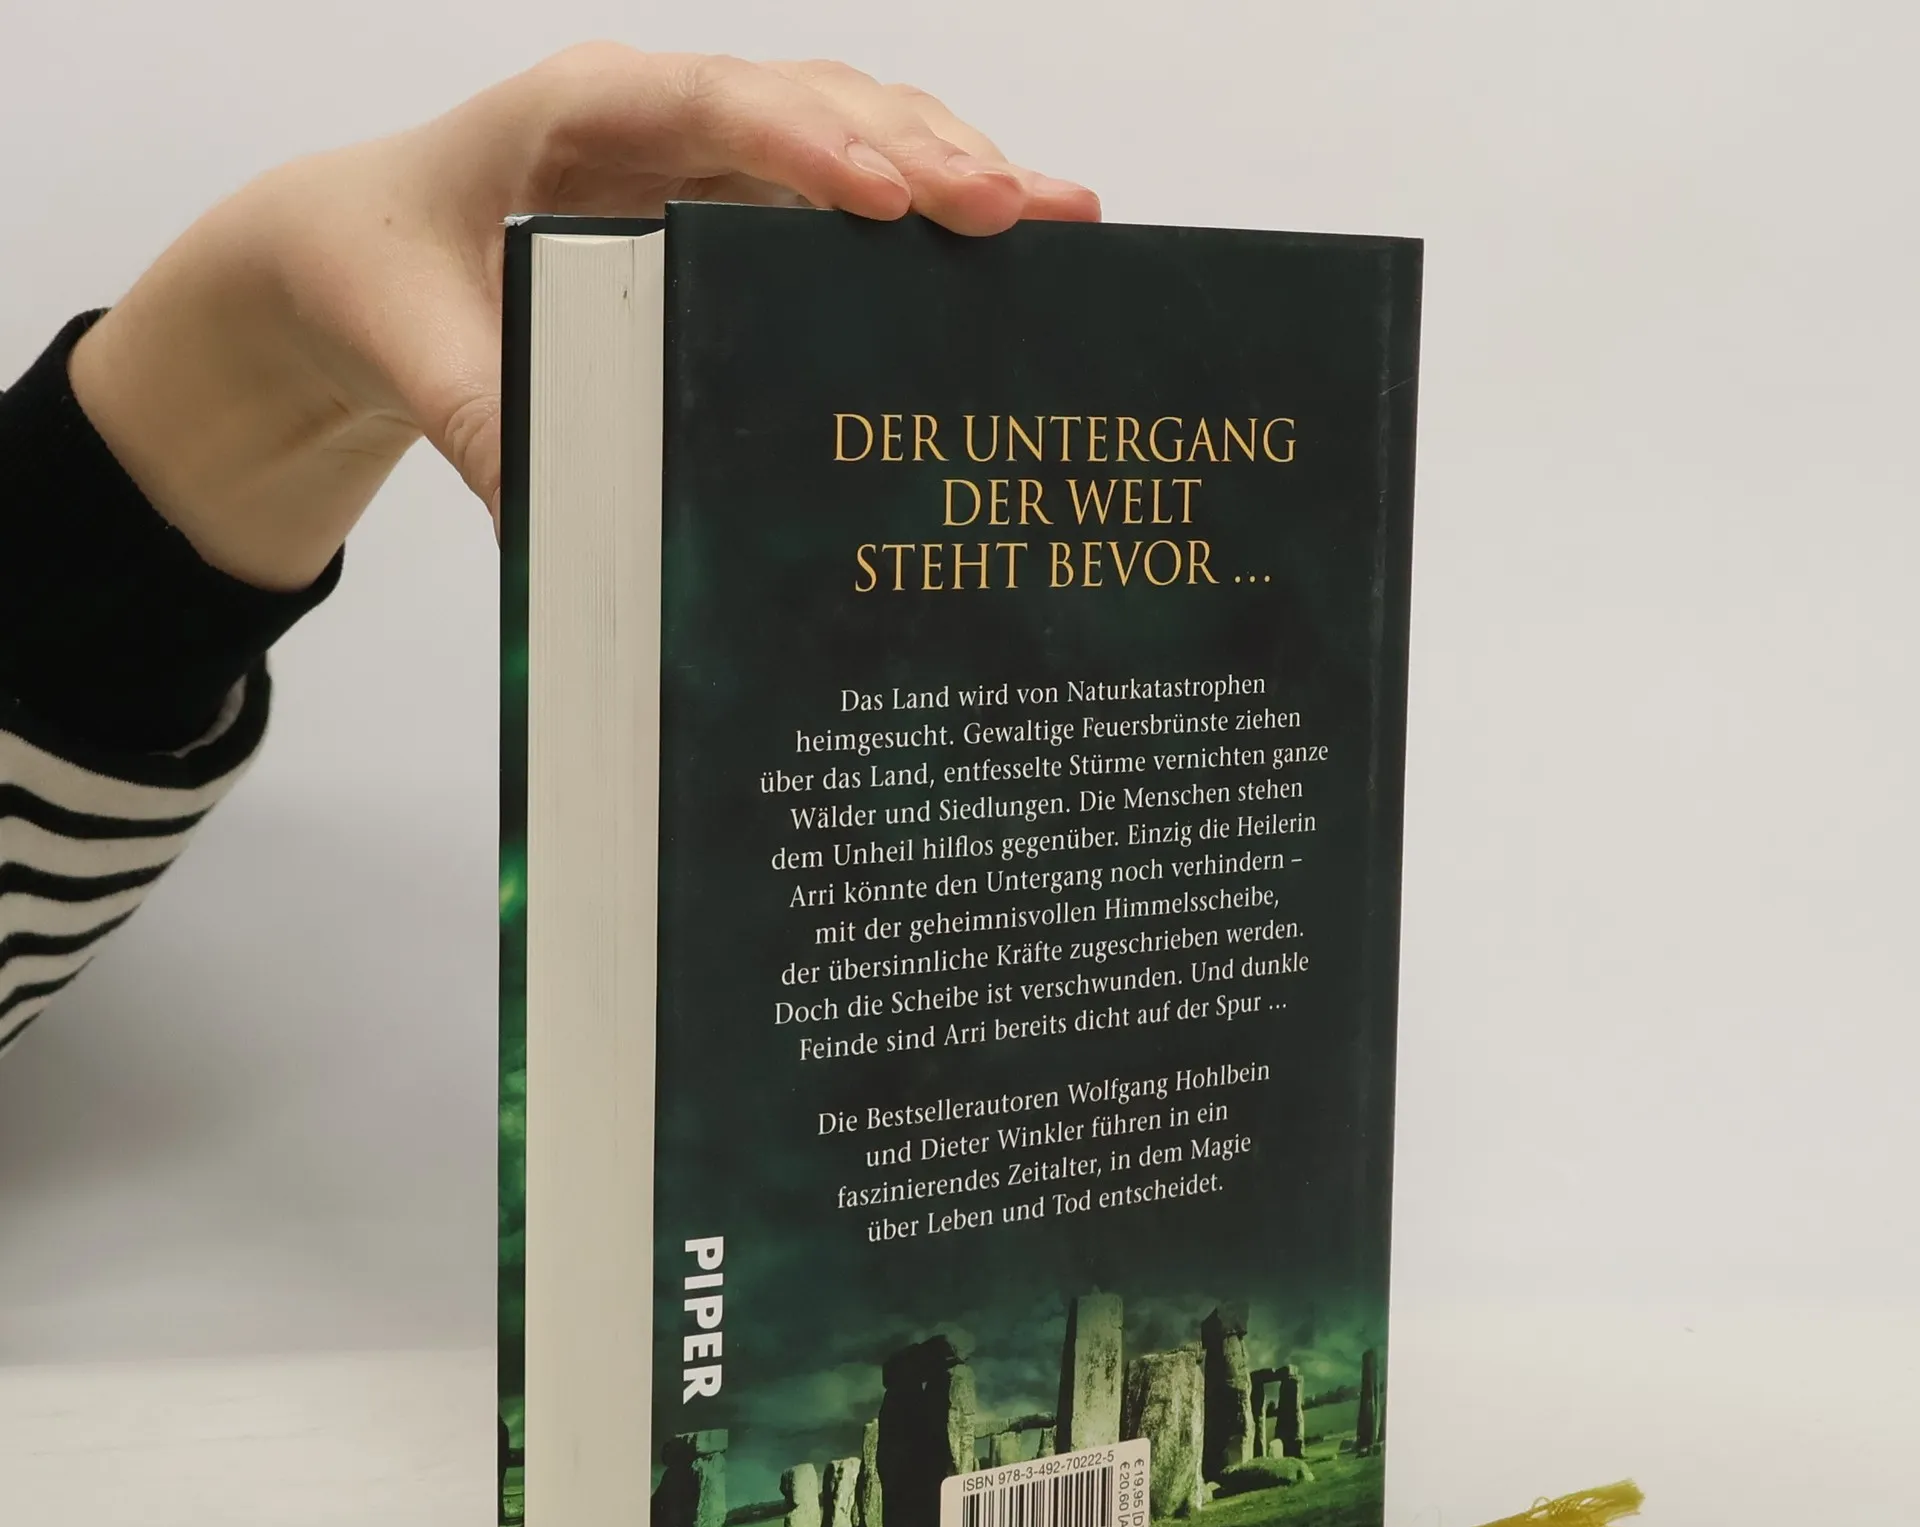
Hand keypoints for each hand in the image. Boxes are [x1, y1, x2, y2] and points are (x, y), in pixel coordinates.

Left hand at [68, 46, 1099, 589]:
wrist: (371, 247)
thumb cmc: (389, 275)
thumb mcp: (414, 353)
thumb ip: (485, 423)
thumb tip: (571, 526)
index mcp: (576, 116)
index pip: (710, 108)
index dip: (810, 144)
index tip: (891, 196)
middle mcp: (661, 112)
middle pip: (817, 104)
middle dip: (927, 154)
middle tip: (1024, 212)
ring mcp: (712, 147)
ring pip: (856, 126)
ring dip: (956, 167)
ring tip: (1059, 219)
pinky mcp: (741, 195)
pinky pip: (849, 181)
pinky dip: (931, 204)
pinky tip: (1008, 242)